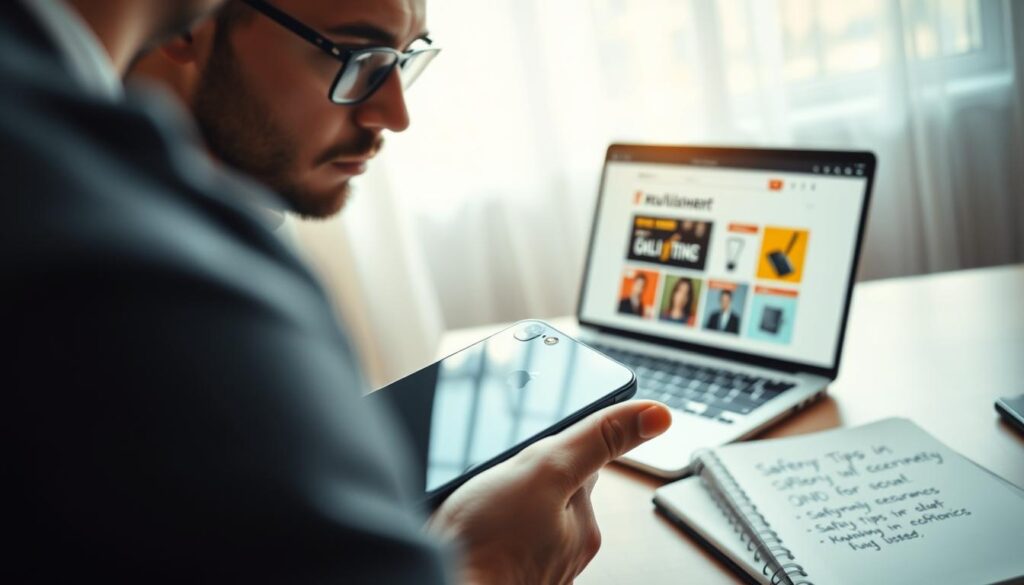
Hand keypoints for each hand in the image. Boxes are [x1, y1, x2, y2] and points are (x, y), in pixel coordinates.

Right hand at [427, 401, 671, 584]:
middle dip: (522, 474)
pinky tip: (469, 524)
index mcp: (583, 524)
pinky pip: (498, 536)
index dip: (549, 445)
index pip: (579, 462)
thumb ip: (596, 440)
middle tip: (492, 476)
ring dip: (501, 500)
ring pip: (520, 512)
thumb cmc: (484, 543)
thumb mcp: (543, 471)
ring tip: (477, 503)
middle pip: (547, 487)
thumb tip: (657, 414)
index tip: (525, 444)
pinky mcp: (501, 571)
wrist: (439, 584)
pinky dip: (486, 525)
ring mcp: (531, 565)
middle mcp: (564, 550)